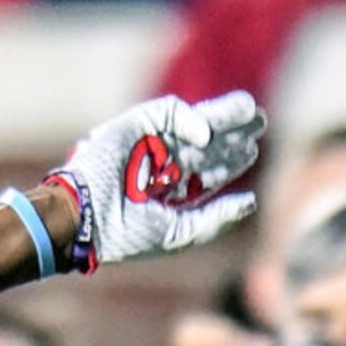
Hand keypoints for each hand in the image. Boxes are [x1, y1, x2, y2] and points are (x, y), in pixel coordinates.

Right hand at [51, 91, 264, 269]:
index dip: (229, 161)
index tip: (252, 150)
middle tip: (259, 121)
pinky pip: (168, 113)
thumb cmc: (127, 235)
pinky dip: (189, 120)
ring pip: (192, 123)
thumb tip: (251, 202)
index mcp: (168, 191)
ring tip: (249, 111)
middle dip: (231, 133)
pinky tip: (204, 135)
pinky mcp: (135, 126)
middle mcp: (160, 164)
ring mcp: (148, 143)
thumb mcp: (180, 232)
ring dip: (221, 116)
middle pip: (204, 145)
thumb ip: (215, 219)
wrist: (86, 220)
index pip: (205, 172)